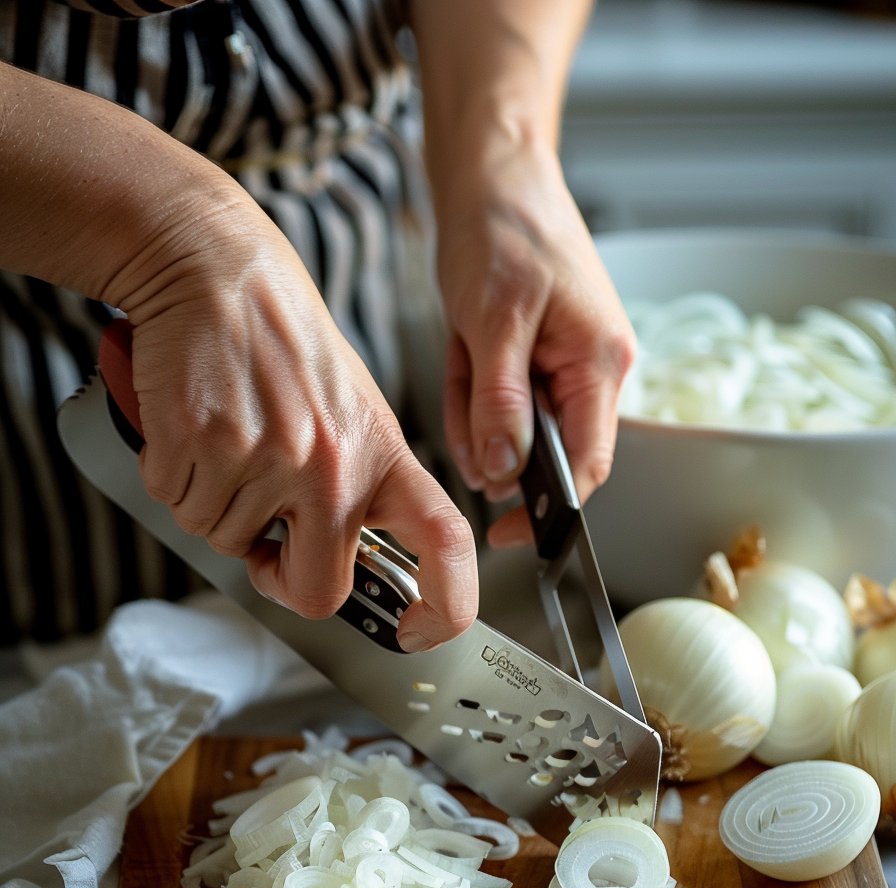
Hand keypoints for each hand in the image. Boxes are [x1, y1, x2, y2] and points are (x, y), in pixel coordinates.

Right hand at [104, 193, 477, 651]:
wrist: (220, 269)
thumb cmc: (286, 344)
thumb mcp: (354, 412)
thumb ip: (357, 489)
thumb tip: (336, 567)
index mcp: (383, 457)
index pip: (445, 542)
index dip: (447, 605)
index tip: (420, 630)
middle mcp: (332, 466)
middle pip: (315, 592)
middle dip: (281, 577)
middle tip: (267, 538)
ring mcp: (267, 458)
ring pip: (228, 544)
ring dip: (218, 507)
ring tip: (230, 441)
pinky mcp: (203, 444)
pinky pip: (178, 505)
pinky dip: (176, 479)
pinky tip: (195, 431)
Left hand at [434, 142, 635, 546]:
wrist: (493, 172)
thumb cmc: (505, 226)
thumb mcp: (494, 319)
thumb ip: (500, 402)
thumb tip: (503, 469)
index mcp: (601, 362)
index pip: (588, 464)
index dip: (550, 510)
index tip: (508, 535)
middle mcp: (591, 369)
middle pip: (544, 449)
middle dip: (494, 439)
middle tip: (465, 400)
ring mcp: (562, 364)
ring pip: (512, 428)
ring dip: (475, 406)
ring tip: (464, 351)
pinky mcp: (533, 356)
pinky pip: (497, 400)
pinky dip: (470, 386)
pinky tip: (463, 346)